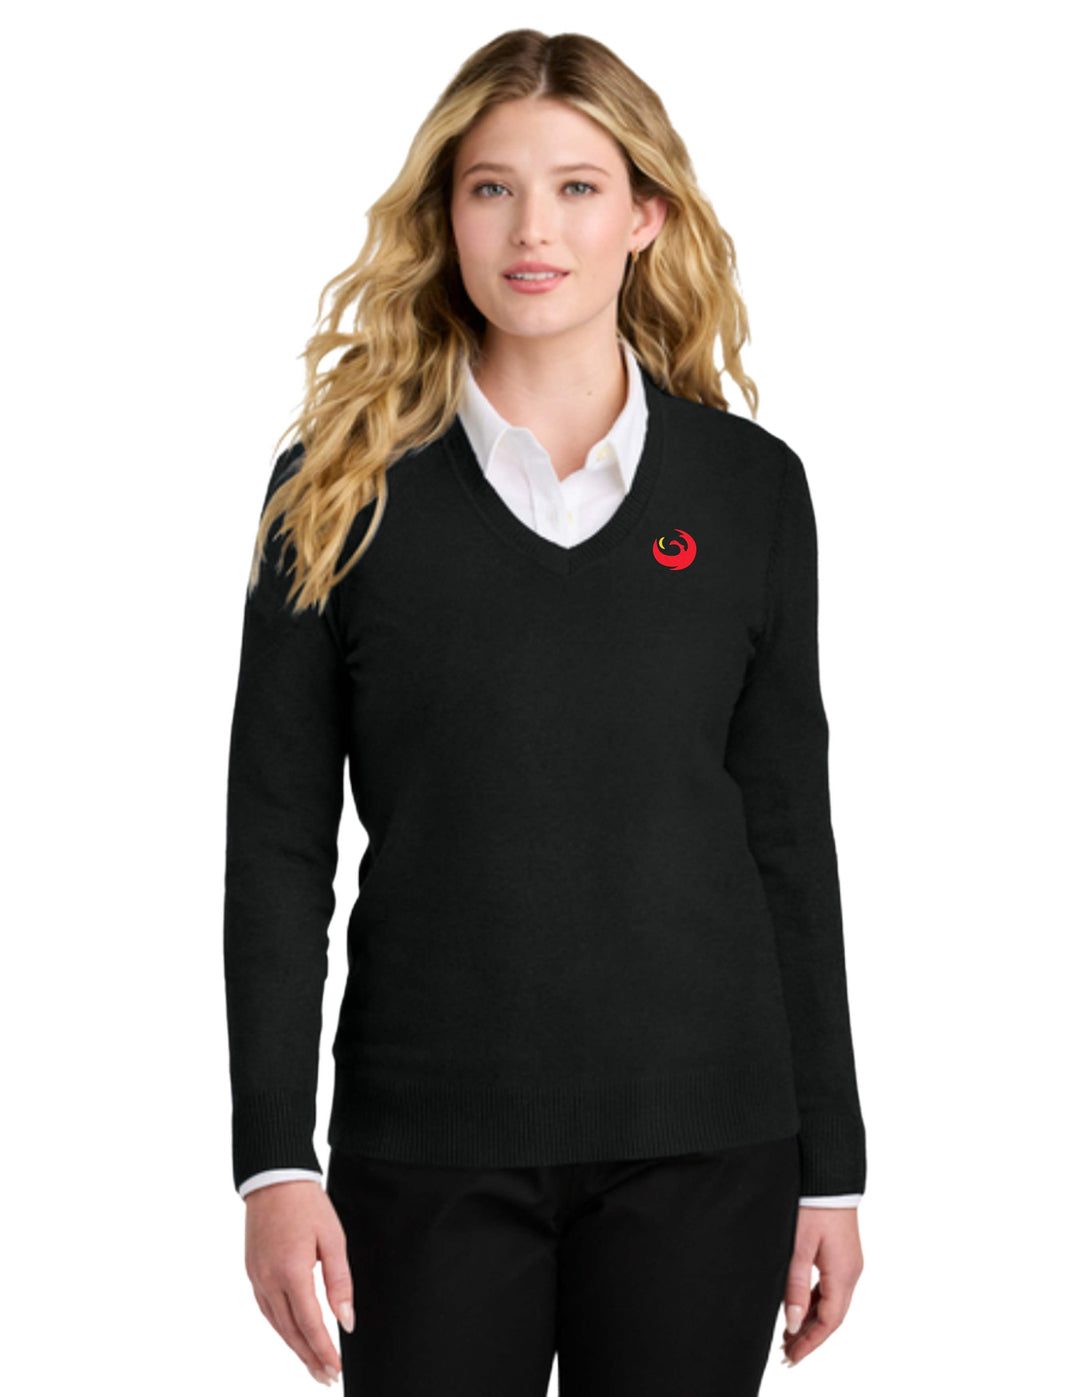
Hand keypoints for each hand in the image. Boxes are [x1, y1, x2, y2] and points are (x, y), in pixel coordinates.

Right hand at [244, 1180, 354, 1386]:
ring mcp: (257, 1277)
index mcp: (292, 1272)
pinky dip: (281, 1328)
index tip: (336, 1369)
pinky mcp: (252, 1271)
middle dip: (309, 1358)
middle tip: (326, 1377)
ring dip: (294, 1347)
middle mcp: (269, 1280)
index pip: (310, 1324)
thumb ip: (339, 1282)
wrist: (274, 1178)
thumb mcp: (333, 1239)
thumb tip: (346, 1320)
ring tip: (312, 1365)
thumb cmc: (307, 1204)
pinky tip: (292, 1335)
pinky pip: (266, 1309)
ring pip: (276, 1324)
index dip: (324, 1350)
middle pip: (291, 1331)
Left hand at [780, 1206, 862, 1366]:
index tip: (792, 1358)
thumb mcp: (799, 1246)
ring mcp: (849, 1263)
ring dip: (812, 1321)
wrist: (828, 1175)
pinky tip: (800, 1308)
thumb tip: (793, 1322)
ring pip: (831, 1303)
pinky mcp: (842, 1254)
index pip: (829, 1321)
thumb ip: (795, 1285)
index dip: (810, 1342)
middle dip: (810, 1336)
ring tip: (789, 1337)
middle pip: (832, 1316)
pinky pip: (830, 1288)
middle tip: (787, 1354)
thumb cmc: (812, 1205)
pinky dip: (815, 1303)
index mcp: (843, 1273)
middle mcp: (851, 1272)